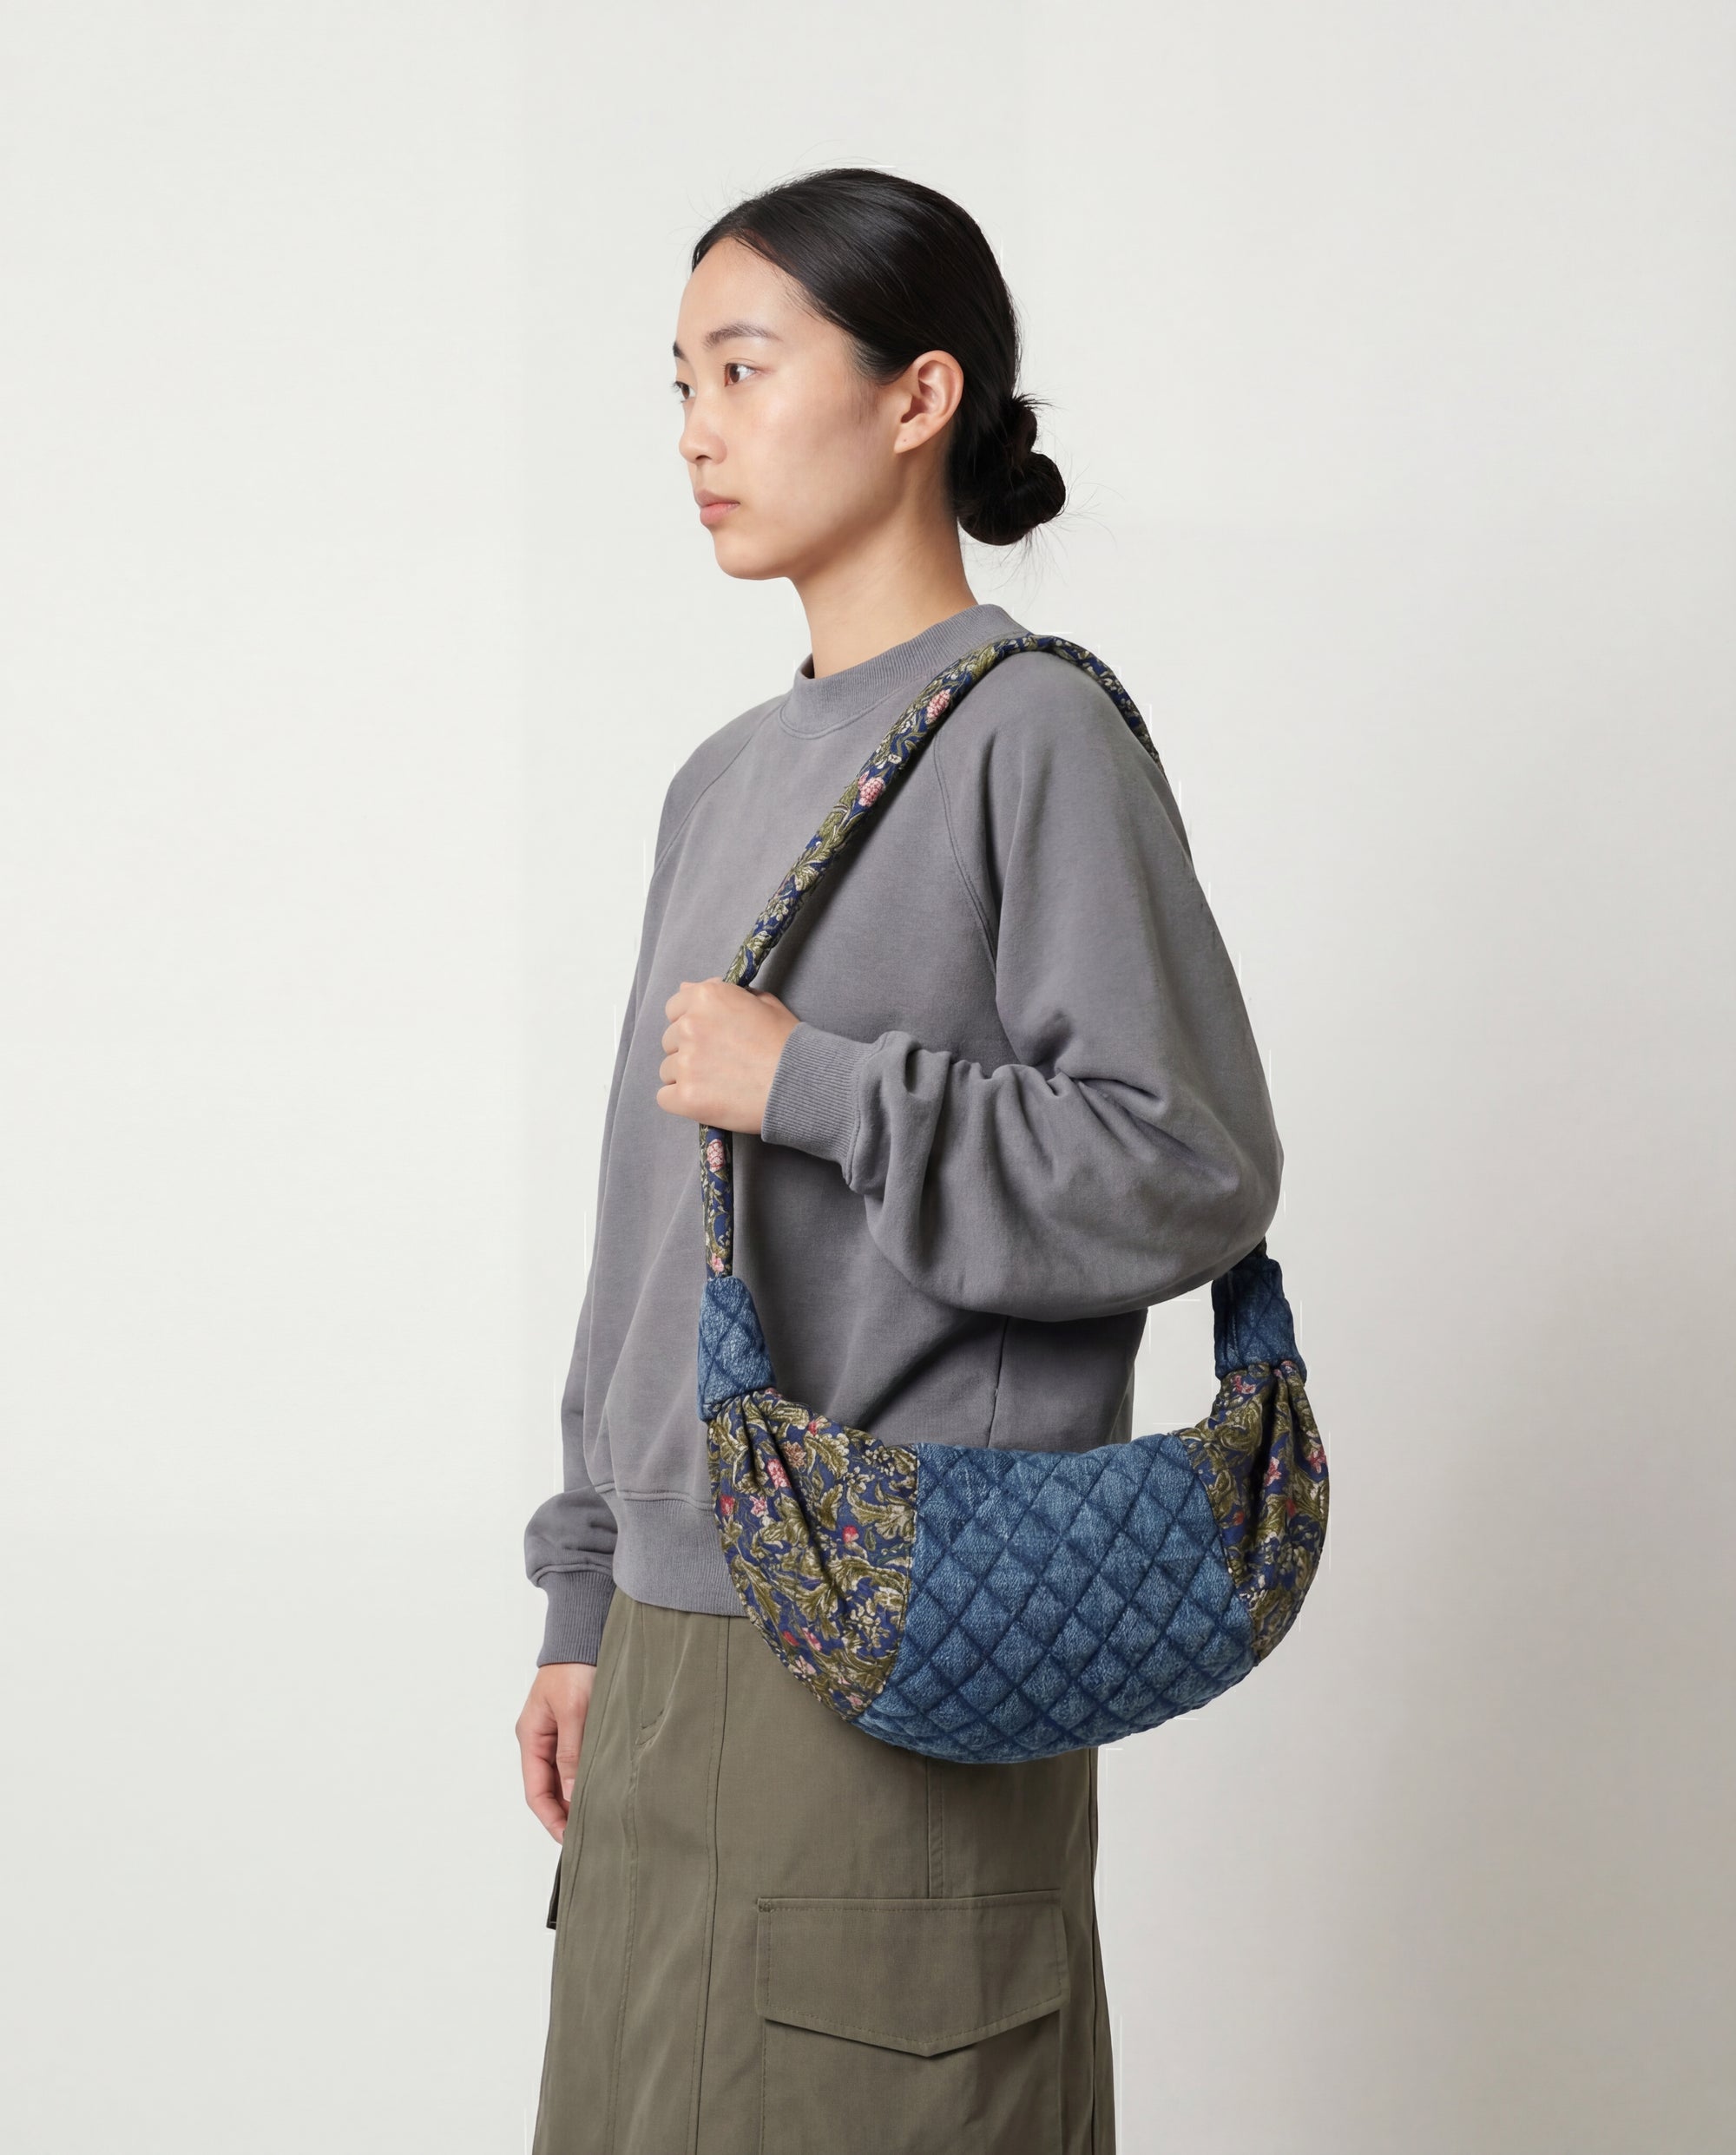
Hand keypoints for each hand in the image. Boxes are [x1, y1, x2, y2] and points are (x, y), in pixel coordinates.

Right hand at [516, 1661, 595, 1842]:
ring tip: (601, 1818)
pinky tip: (606, 1788)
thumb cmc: (575, 1666)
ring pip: (566, 1776)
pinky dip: (589, 1777)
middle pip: (550, 1788)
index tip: (569, 1840)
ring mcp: (559, 1733)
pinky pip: (579, 1760)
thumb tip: (573, 1796)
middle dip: (566, 1813)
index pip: (536, 1791)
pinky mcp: (578, 1726)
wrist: (586, 1633)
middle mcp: (542, 1739)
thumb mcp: (574, 1710)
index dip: (551, 1819)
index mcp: (531, 1737)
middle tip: (591, 1835)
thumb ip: (572, 1753)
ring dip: (579, 1797)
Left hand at [656, 976, 798, 1133]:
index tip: (710, 1036)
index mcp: (707, 997)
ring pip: (668, 1070)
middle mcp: (690, 1025)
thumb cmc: (787, 1043)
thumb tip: (686, 988)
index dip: (691, 1022)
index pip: (674, 1008)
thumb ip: (722, 993)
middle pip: (669, 1040)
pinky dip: (682, 1101)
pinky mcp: (686, 1096)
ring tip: (720, 1084)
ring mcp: (686, 1062)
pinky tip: (707, 1101)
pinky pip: (665, 1097)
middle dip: (689, 1050)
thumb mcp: (762, 1002)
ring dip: (687, 1077)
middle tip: (721, 1062)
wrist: (801, 1083)